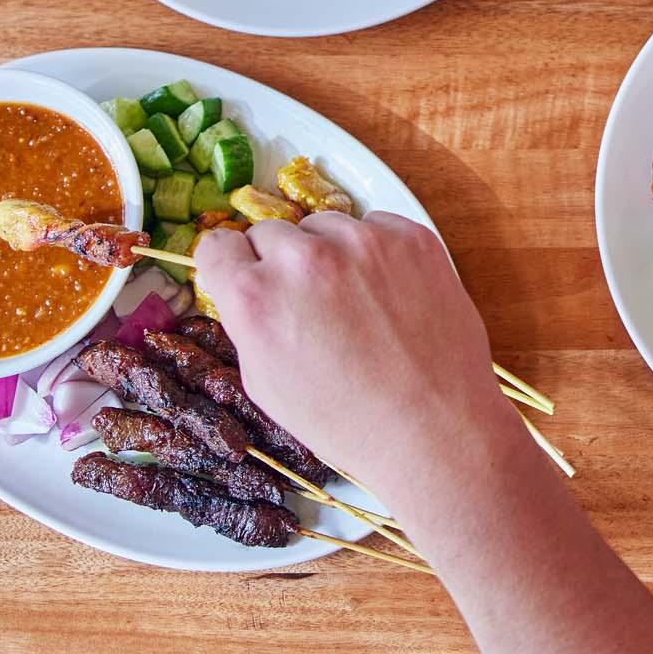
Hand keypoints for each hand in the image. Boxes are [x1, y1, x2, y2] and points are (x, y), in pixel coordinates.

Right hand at [193, 211, 520, 501]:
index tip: (246, 277)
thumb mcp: (266, 385)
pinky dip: (377, 252)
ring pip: (325, 225)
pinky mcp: (411, 237)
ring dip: (330, 253)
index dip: (232, 266)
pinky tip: (389, 296)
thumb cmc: (347, 421)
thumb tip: (248, 288)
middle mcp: (304, 258)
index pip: (218, 245)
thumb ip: (248, 323)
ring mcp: (362, 242)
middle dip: (281, 264)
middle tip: (309, 304)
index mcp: (256, 295)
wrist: (434, 427)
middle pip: (271, 232)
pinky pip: (376, 226)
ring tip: (355, 303)